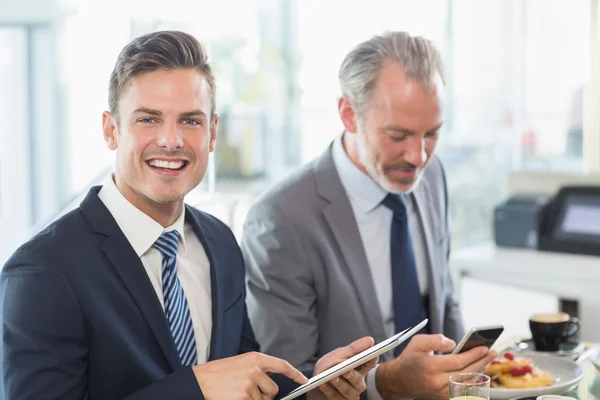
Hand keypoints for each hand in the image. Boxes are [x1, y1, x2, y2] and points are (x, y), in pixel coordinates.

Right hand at [193, 352, 307, 399]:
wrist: (197, 382)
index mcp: (254, 359)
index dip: (294, 373)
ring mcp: (250, 384)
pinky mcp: (244, 397)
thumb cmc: (216, 374)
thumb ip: (255, 370)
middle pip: (273, 390)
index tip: (303, 380)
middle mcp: (255, 370)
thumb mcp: (238, 364)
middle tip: (246, 392)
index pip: (281, 365)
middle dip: (264, 395)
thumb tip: (269, 381)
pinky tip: (233, 398)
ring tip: (235, 393)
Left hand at [307, 336, 376, 399]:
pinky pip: (336, 397)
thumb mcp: (339, 354)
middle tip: (346, 371)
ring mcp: (350, 394)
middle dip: (352, 376)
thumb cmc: (329, 366)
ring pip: (348, 391)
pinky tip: (323, 384)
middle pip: (358, 380)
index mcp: (359, 368)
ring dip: (339, 384)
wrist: (315, 382)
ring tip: (332, 378)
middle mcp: (357, 382)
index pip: (369, 364)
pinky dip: (328, 390)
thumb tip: (370, 340)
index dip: (372, 361)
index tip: (372, 356)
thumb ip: (354, 349)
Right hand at [375, 334, 496, 399]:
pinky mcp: (444, 396)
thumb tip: (454, 344)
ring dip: (480, 370)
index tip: (484, 347)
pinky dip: (473, 379)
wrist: (399, 380)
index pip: (458, 361)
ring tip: (487, 359)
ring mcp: (442, 391)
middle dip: (482, 361)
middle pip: (467, 372)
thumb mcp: (418, 342)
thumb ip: (436, 340)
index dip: (473, 354)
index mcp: (430, 366)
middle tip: (492, 352)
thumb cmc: (409, 359)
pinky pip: (464, 388)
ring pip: (468, 382)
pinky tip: (478, 370)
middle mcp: (437, 381)